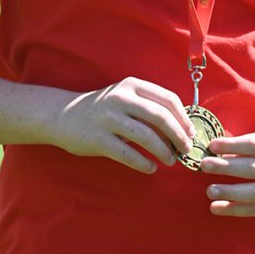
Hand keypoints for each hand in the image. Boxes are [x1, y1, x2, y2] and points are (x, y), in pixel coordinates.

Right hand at [53, 77, 194, 173]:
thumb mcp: (125, 97)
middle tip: (185, 149)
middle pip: (160, 117)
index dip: (183, 118)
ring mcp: (108, 118)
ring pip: (146, 136)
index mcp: (131, 85)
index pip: (168, 99)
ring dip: (163, 151)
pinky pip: (127, 153)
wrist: (64, 115)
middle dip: (178, 136)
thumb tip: (182, 128)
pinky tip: (150, 168)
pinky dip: (143, 163)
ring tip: (171, 161)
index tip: (190, 133)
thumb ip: (149, 106)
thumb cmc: (104, 110)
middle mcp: (120, 98)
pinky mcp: (97, 138)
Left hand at [200, 129, 254, 215]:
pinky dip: (234, 209)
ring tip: (210, 190)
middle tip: (205, 166)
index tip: (212, 145)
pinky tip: (216, 207)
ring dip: (230, 192)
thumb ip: (247, 144)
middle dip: (227, 168)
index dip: (233, 145)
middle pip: (254, 169)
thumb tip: (215, 150)